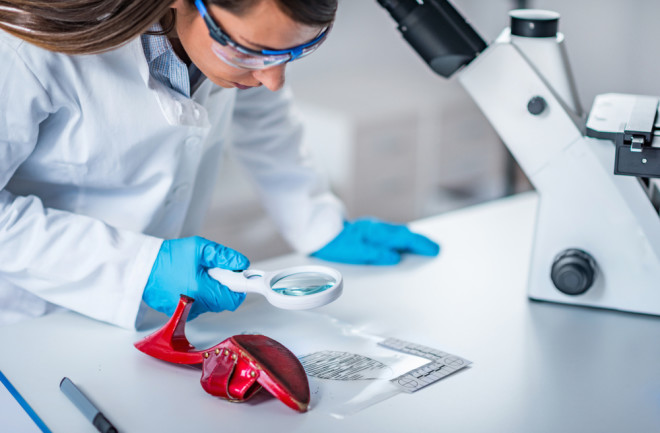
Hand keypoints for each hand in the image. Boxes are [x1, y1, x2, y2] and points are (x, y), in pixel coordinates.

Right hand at [143, 236, 249, 319]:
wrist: (142, 266)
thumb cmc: (168, 257)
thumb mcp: (199, 248)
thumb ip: (224, 256)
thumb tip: (241, 263)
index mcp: (202, 289)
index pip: (233, 299)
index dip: (238, 288)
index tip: (239, 278)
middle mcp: (195, 304)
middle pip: (222, 302)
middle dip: (223, 287)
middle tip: (213, 272)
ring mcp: (186, 311)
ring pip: (210, 305)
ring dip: (210, 292)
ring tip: (197, 276)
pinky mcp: (178, 313)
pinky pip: (197, 307)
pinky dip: (198, 297)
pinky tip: (188, 284)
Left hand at [311, 218, 439, 264]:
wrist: (320, 233)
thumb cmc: (336, 244)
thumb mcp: (354, 252)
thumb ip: (376, 254)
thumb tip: (395, 258)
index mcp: (376, 232)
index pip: (404, 238)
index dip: (420, 245)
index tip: (434, 251)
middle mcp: (378, 228)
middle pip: (405, 234)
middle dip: (421, 241)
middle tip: (436, 250)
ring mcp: (375, 228)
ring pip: (399, 233)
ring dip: (413, 240)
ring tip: (426, 248)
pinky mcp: (371, 232)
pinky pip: (392, 235)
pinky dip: (403, 240)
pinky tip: (405, 245)